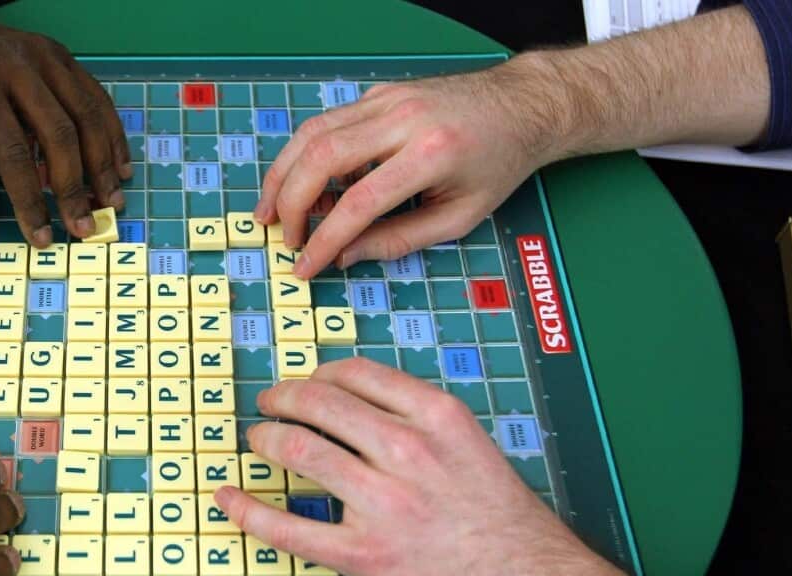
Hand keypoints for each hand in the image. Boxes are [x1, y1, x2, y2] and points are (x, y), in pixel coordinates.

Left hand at [0, 0, 131, 245]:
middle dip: (74, 187)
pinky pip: (96, 98)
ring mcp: (45, 56)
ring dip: (103, 163)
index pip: (11, 151)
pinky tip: (118, 166)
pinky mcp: (62, 56)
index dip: (29, 199)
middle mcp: (16, 64)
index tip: (42, 235)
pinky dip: (111, 135)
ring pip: (87, 115)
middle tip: (84, 226)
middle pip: (59, 133)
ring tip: (110, 201)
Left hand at [214, 358, 616, 575]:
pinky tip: (228, 499)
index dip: (319, 375)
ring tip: (256, 440)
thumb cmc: (508, 527)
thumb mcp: (474, 450)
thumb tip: (365, 414)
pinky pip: (287, 527)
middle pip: (320, 404)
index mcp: (436, 418)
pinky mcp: (362, 554)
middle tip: (267, 404)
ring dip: (265, 439)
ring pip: (298, 450)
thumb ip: (422, 427)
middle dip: (283, 398)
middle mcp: (406, 449)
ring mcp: (381, 502)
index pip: (357, 374)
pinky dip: (247, 510)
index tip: (307, 382)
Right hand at [254, 62, 560, 277]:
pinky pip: (327, 124)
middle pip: (322, 158)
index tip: (304, 266)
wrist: (521, 106)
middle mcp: (403, 119)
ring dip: (282, 175)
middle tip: (283, 238)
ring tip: (269, 211)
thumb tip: (345, 256)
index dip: (324, 240)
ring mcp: (386, 100)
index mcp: (431, 155)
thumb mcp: (459, 217)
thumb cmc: (497, 165)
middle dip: (290, 203)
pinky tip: (306, 186)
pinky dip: (306, 157)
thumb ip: (399, 239)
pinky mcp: (377, 93)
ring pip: (312, 133)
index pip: (359, 202)